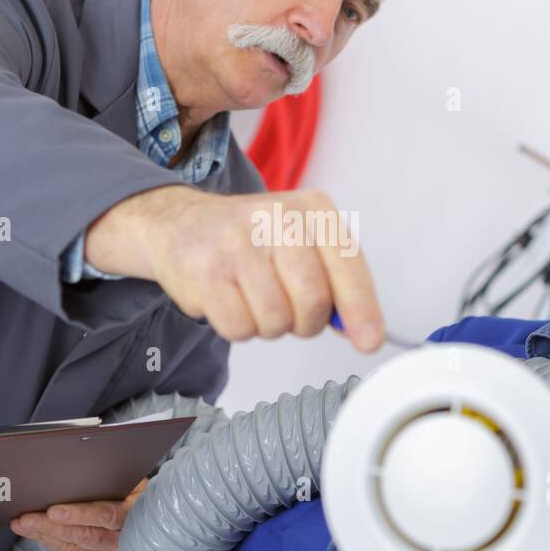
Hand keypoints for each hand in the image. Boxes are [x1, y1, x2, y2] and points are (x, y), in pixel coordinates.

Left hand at [9, 477, 147, 550]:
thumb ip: (117, 477)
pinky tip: (35, 533)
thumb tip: (92, 464)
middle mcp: (122, 540)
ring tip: (22, 524)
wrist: (155, 528)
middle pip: (82, 535)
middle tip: (26, 518)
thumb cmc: (141, 498)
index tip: (54, 511)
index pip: (105, 516)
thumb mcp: (137, 483)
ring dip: (44, 535)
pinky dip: (51, 542)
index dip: (79, 514)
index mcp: (134, 516)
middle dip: (50, 527)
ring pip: (72, 547)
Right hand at [84, 185, 384, 350]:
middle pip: (312, 301)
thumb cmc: (251, 239)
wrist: (181, 224)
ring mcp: (238, 242)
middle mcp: (277, 218)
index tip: (369, 341)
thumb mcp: (303, 243)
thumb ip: (337, 283)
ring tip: (252, 297)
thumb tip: (363, 331)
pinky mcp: (205, 270)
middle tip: (288, 310)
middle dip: (304, 322)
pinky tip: (228, 299)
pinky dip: (238, 327)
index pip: (348, 266)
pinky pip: (239, 328)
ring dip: (267, 325)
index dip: (361, 309)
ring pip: (275, 321)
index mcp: (312, 209)